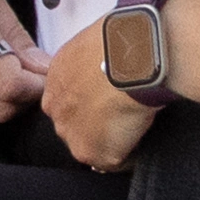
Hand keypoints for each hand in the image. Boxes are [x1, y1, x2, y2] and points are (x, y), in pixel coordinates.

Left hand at [29, 14, 169, 178]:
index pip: (69, 98)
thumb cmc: (123, 40)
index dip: (91, 100)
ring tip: (136, 122)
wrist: (134, 58)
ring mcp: (73, 133)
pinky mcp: (95, 153)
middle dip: (96, 123)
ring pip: (92, 145)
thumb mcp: (99, 39)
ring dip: (112, 139)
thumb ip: (96, 58)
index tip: (108, 98)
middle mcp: (56, 107)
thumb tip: (114, 58)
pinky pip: (116, 161)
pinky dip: (131, 153)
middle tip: (124, 112)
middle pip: (75, 124)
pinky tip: (143, 133)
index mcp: (56, 77)